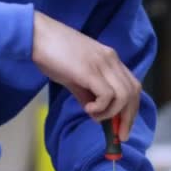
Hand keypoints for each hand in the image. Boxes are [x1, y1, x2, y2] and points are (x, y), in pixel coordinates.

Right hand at [32, 11, 140, 139]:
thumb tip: (96, 113)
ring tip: (94, 116)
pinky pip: (108, 96)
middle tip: (118, 135)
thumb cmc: (52, 53)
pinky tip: (87, 109)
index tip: (122, 127)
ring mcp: (102, 64)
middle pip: (134, 92)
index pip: (132, 86)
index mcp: (110, 59)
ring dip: (112, 113)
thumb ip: (87, 93)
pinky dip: (101, 108)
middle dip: (128, 117)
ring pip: (124, 95)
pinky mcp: (90, 70)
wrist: (36, 35)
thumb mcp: (75, 76)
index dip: (131, 109)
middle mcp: (111, 60)